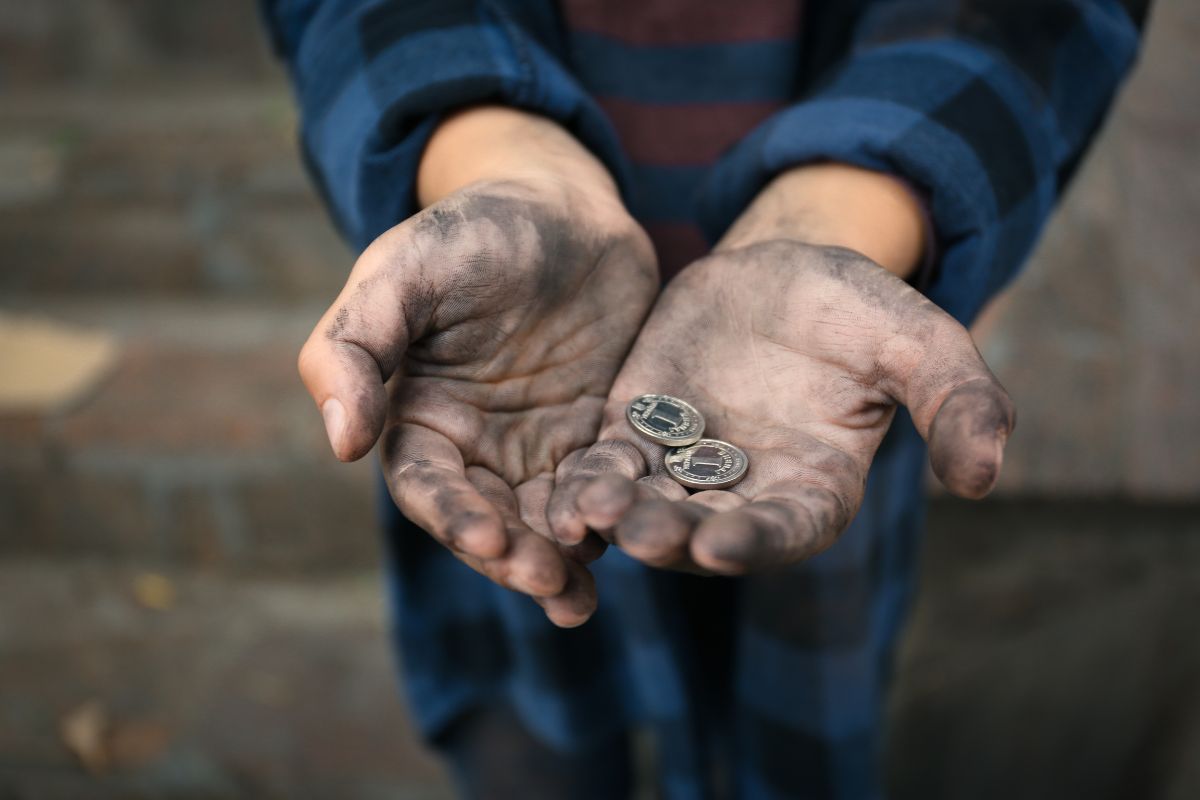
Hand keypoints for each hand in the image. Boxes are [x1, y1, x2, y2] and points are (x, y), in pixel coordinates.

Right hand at [298, 109, 657, 624]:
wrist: (563, 203)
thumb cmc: (470, 229)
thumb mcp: (402, 271)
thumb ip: (355, 346)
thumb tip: (340, 445)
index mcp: (420, 416)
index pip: (428, 485)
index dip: (452, 515)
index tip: (486, 538)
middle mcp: (477, 445)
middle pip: (489, 519)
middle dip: (513, 556)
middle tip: (548, 580)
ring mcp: (541, 446)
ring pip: (547, 521)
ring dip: (561, 561)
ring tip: (581, 597)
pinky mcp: (598, 436)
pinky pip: (604, 489)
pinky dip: (615, 521)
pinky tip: (635, 542)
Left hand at [546, 167, 1013, 574]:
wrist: (782, 273)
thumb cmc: (858, 310)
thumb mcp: (917, 340)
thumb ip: (956, 401)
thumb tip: (987, 479)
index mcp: (814, 488)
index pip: (787, 529)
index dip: (757, 540)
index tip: (722, 545)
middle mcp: (745, 493)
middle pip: (705, 530)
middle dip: (674, 536)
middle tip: (643, 535)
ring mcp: (684, 468)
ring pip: (647, 505)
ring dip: (618, 517)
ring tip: (589, 512)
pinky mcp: (635, 433)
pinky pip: (607, 466)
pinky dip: (586, 482)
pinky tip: (560, 492)